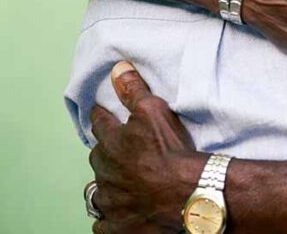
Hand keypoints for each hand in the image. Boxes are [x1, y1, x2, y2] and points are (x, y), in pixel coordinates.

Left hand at [89, 62, 205, 233]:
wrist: (189, 192)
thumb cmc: (172, 152)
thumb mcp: (155, 112)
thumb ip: (134, 90)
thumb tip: (118, 68)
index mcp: (112, 142)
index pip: (100, 123)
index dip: (102, 117)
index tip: (101, 113)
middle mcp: (105, 171)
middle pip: (98, 158)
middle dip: (106, 153)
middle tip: (119, 152)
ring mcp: (110, 200)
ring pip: (99, 191)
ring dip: (107, 186)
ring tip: (118, 184)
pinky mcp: (118, 225)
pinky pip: (105, 222)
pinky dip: (111, 217)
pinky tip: (120, 212)